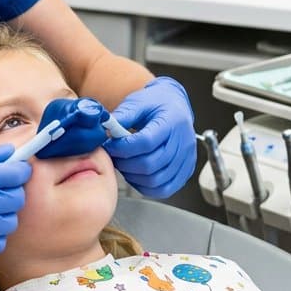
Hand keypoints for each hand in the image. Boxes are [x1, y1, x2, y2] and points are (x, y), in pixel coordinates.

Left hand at [104, 77, 195, 198]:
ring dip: (133, 176)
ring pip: (155, 180)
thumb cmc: (156, 103)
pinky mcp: (185, 171)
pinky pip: (164, 189)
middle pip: (150, 164)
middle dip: (125, 163)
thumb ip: (122, 116)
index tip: (109, 145)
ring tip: (123, 164)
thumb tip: (104, 129)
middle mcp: (183, 142)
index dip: (123, 148)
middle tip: (113, 156)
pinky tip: (136, 175)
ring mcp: (186, 159)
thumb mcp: (138, 102)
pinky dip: (146, 186)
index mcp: (172, 121)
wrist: (175, 106)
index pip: (146, 142)